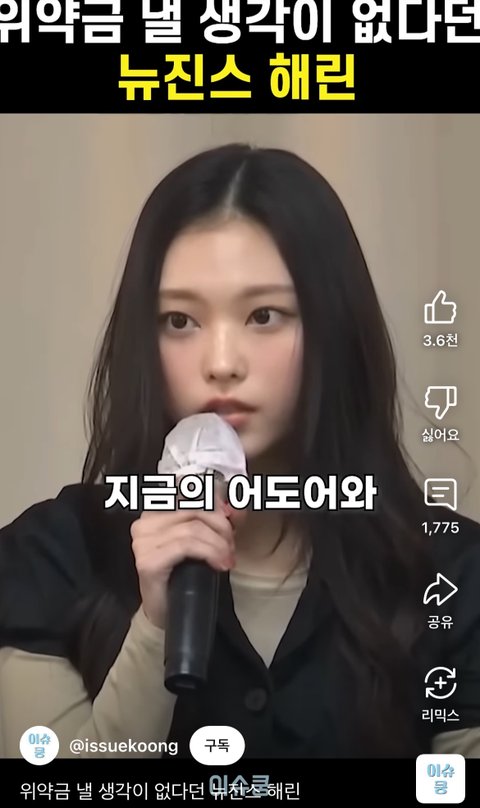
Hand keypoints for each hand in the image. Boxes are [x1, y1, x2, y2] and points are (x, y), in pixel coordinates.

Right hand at [130, 492, 241, 629]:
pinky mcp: (148, 560)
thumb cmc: (184, 573)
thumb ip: (218, 519)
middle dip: (221, 527)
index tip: (233, 519)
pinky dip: (210, 553)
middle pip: (195, 508)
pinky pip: (186, 545)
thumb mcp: (204, 539)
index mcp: (155, 510)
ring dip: (218, 543)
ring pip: (193, 528)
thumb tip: (237, 506)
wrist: (166, 612)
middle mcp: (144, 521)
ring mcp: (142, 541)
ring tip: (227, 558)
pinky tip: (220, 565)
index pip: (190, 491)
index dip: (216, 502)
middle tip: (231, 547)